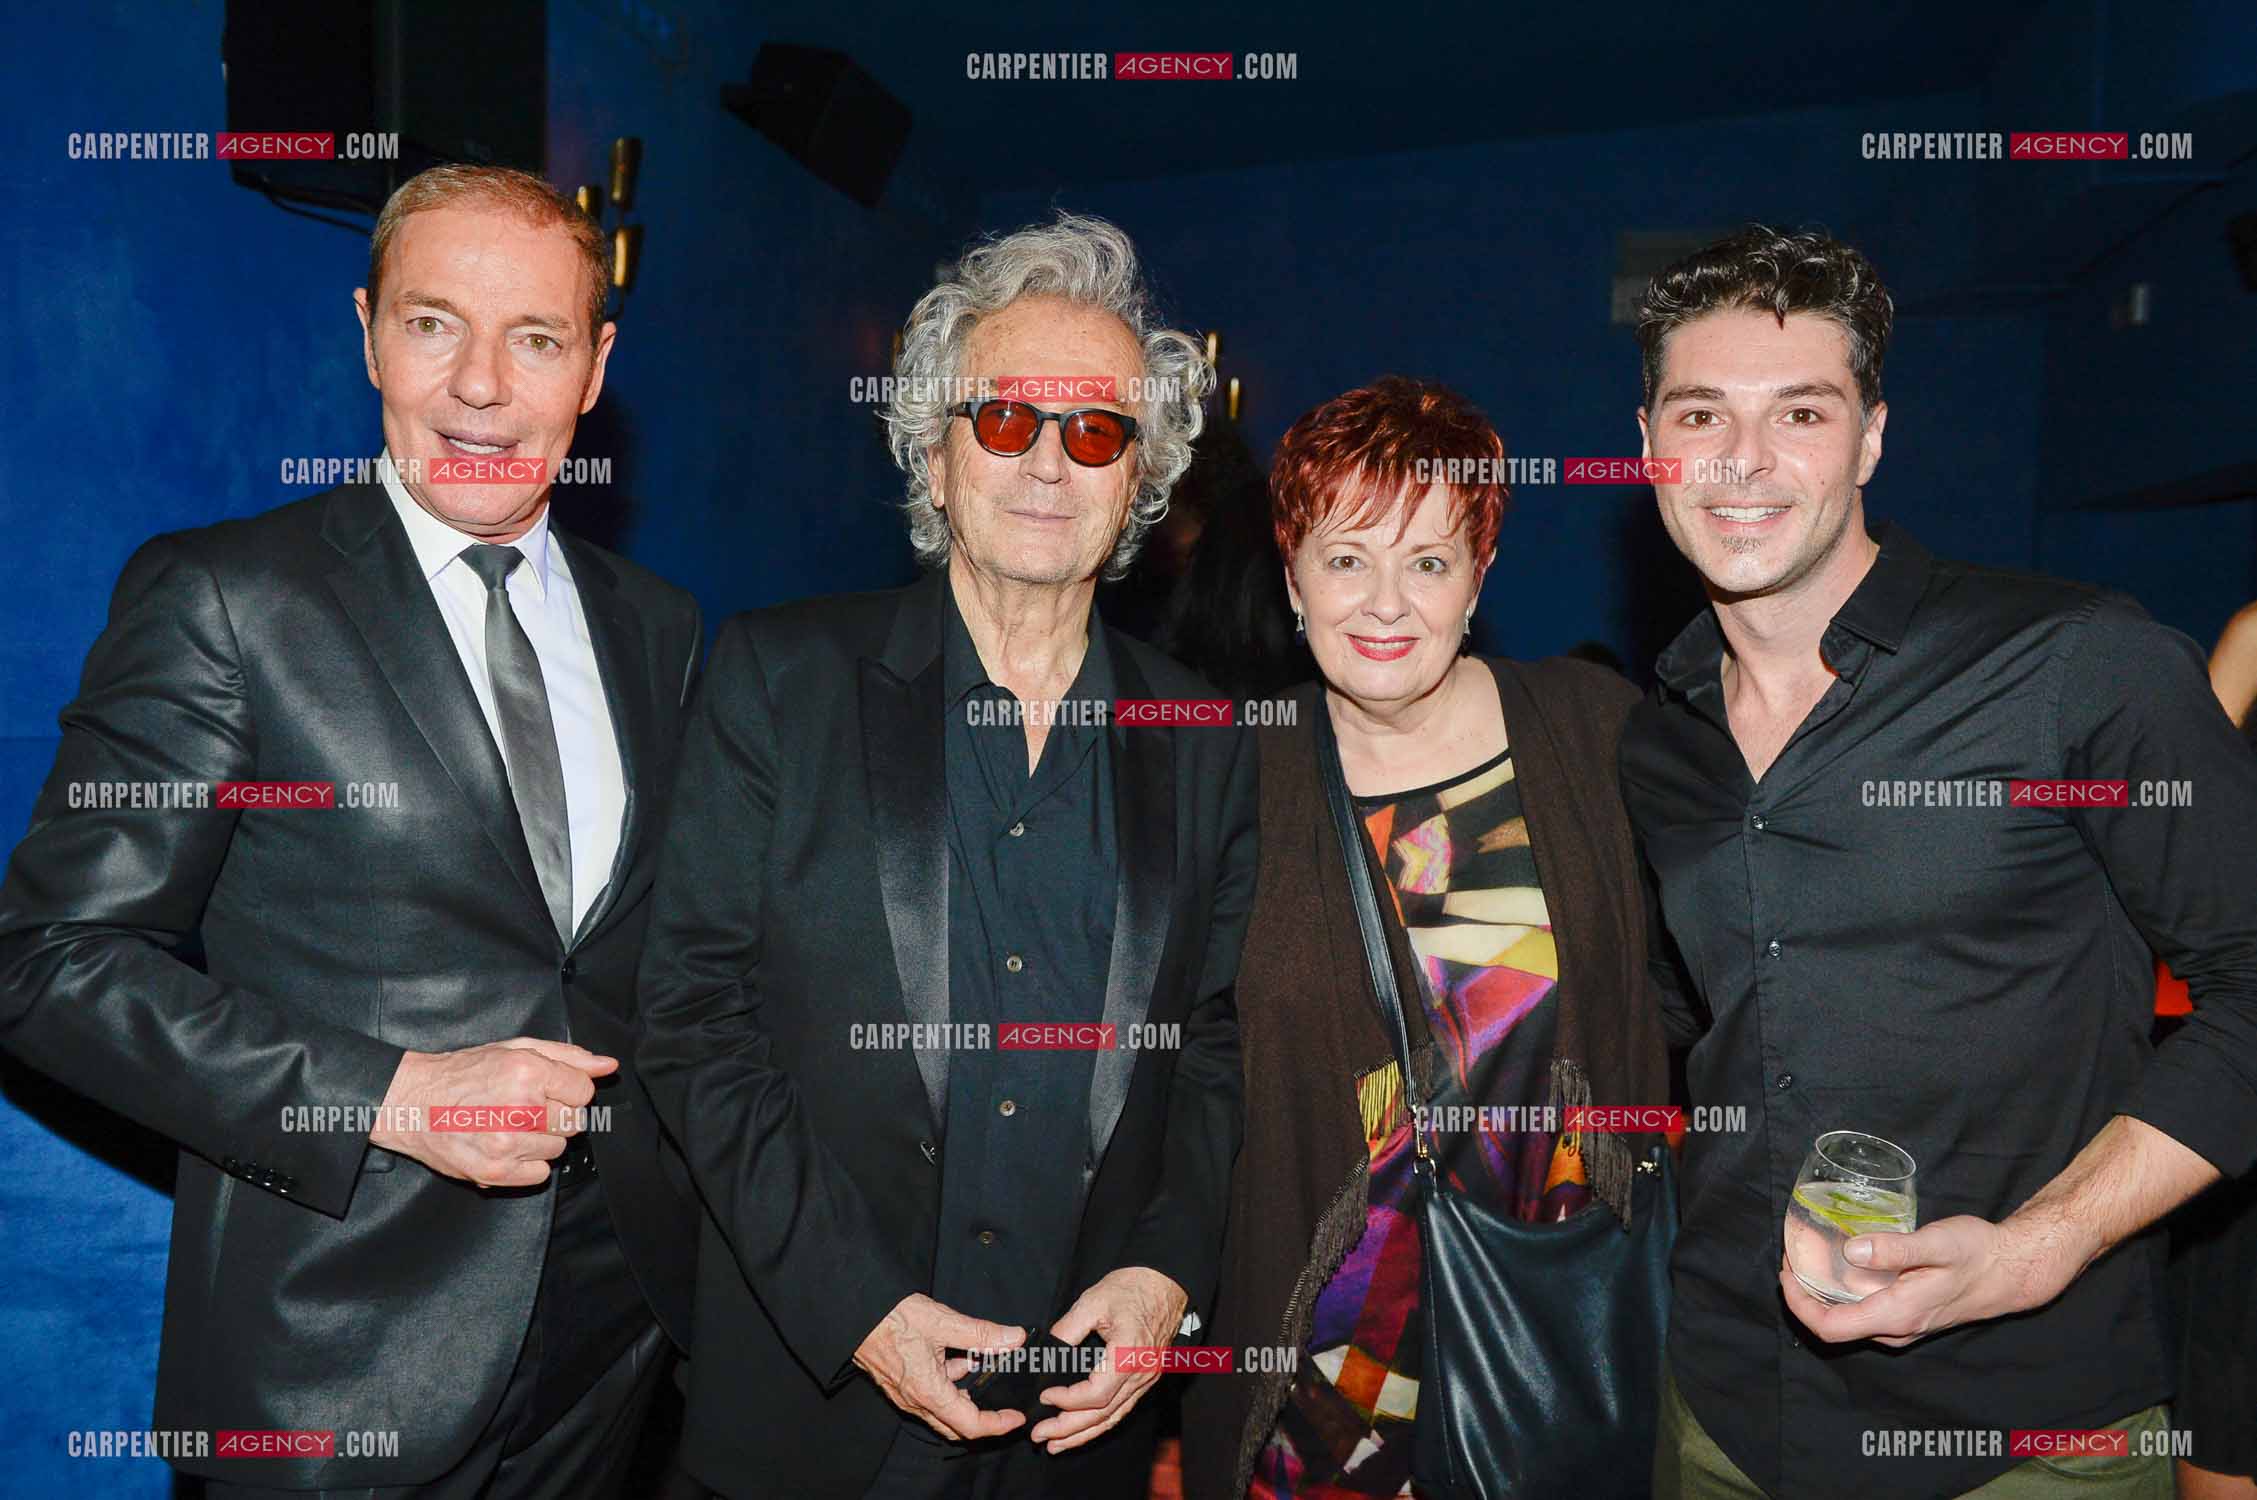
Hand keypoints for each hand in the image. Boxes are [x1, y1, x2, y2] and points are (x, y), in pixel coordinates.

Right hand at [368, 1038, 615, 1187]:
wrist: (412, 1103)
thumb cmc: (463, 1073)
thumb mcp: (515, 1049)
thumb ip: (567, 1057)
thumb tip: (607, 1066)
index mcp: (527, 1072)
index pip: (583, 1091)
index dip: (567, 1090)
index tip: (546, 1089)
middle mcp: (519, 1108)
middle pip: (574, 1122)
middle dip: (555, 1114)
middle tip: (524, 1107)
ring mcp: (507, 1143)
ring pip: (559, 1148)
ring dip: (540, 1138)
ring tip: (509, 1124)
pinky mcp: (495, 1172)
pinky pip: (540, 1173)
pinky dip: (528, 1163)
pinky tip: (505, 1145)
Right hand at [855, 1294, 1027, 1441]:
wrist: (855, 1314)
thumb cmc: (892, 1318)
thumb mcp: (943, 1322)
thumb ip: (981, 1333)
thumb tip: (1013, 1338)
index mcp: (929, 1392)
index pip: (971, 1425)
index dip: (998, 1425)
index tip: (1016, 1417)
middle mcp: (916, 1402)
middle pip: (957, 1425)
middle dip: (984, 1416)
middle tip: (1004, 1402)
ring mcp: (906, 1395)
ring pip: (943, 1408)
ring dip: (964, 1393)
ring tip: (979, 1361)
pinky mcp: (899, 1384)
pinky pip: (930, 1395)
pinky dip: (948, 1382)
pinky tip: (955, 1355)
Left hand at [1027, 1266, 1186, 1452]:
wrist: (1165, 1281)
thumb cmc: (1133, 1287)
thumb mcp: (1093, 1301)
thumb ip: (1067, 1330)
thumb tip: (1045, 1353)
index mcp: (1128, 1355)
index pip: (1095, 1394)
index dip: (1067, 1400)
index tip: (1044, 1396)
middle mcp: (1141, 1373)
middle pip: (1103, 1413)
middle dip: (1069, 1429)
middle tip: (1040, 1435)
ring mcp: (1146, 1378)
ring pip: (1114, 1417)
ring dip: (1084, 1433)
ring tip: (1057, 1444)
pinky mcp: (1146, 1377)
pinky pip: (1123, 1408)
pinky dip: (1101, 1422)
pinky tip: (1084, 1429)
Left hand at [1779, 1210, 2087, 1347]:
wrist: (2013, 1269)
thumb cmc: (1978, 1253)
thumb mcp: (1937, 1244)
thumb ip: (1894, 1249)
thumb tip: (1851, 1252)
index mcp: (1897, 1315)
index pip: (1830, 1328)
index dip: (1798, 1305)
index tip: (1785, 1272)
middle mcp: (1896, 1329)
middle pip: (1834, 1326)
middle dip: (1805, 1295)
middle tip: (1793, 1256)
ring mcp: (1903, 1325)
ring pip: (1849, 1319)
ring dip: (1823, 1294)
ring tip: (1810, 1256)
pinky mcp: (1909, 1315)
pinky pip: (1865, 1312)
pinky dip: (1844, 1292)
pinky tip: (1842, 1264)